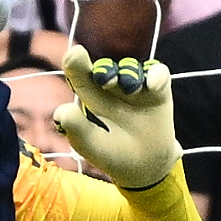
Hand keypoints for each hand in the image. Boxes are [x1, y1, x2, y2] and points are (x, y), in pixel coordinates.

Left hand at [54, 41, 179, 188]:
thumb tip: (61, 111)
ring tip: (131, 89)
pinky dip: (156, 75)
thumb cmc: (111, 154)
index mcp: (90, 95)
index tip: (75, 54)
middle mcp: (112, 86)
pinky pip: (158, 72)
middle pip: (105, 68)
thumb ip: (76, 129)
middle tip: (105, 81)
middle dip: (104, 70)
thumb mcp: (91, 146)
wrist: (146, 166)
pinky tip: (152, 85)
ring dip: (129, 74)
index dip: (75, 62)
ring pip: (131, 68)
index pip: (79, 74)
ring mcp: (136, 86)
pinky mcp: (158, 90)